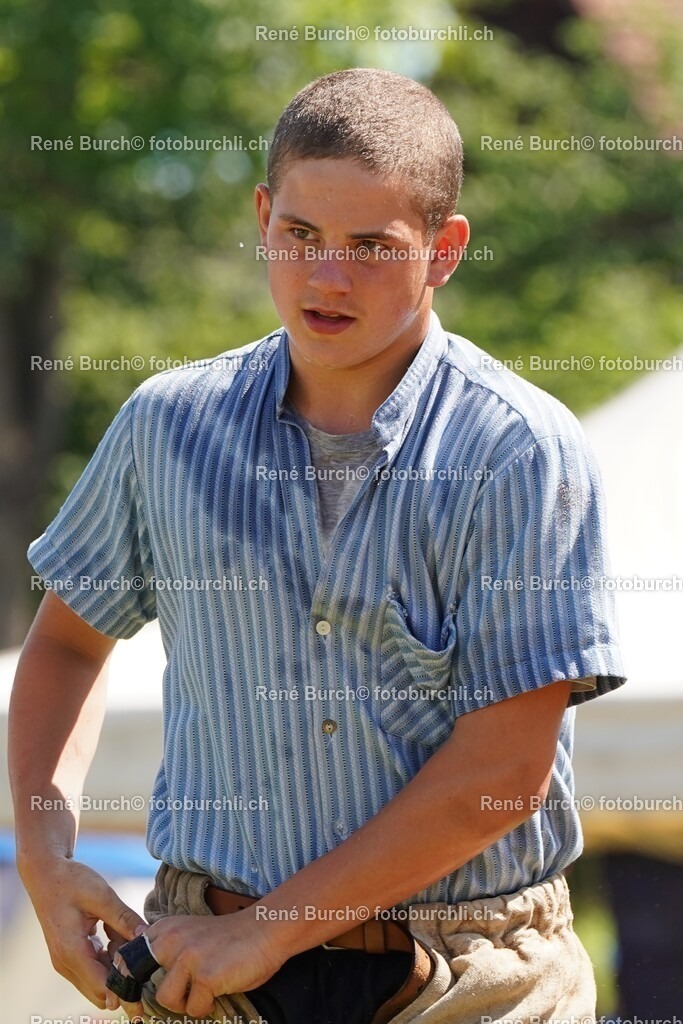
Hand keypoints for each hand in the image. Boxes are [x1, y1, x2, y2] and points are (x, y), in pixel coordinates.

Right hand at [20, 856, 145, 1009]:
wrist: (45, 874)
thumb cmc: (71, 881)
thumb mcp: (101, 895)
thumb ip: (124, 918)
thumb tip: (147, 937)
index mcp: (72, 952)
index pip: (102, 987)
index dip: (125, 994)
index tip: (145, 998)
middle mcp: (66, 964)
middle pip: (101, 991)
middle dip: (124, 978)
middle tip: (139, 953)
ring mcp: (66, 962)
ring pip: (99, 979)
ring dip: (116, 964)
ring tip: (120, 930)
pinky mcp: (70, 956)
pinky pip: (95, 967)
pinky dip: (109, 956)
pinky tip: (113, 931)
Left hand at [133, 910, 286, 1017]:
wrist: (266, 929)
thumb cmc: (230, 938)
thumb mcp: (191, 935)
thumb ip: (170, 950)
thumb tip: (148, 982)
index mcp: (166, 929)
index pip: (129, 958)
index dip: (127, 981)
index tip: (133, 996)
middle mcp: (172, 940)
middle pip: (142, 981)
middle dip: (158, 993)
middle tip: (178, 996)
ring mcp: (188, 957)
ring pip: (166, 999)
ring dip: (184, 1002)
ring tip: (203, 992)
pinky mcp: (205, 976)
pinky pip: (194, 1008)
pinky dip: (207, 1006)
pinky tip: (220, 990)